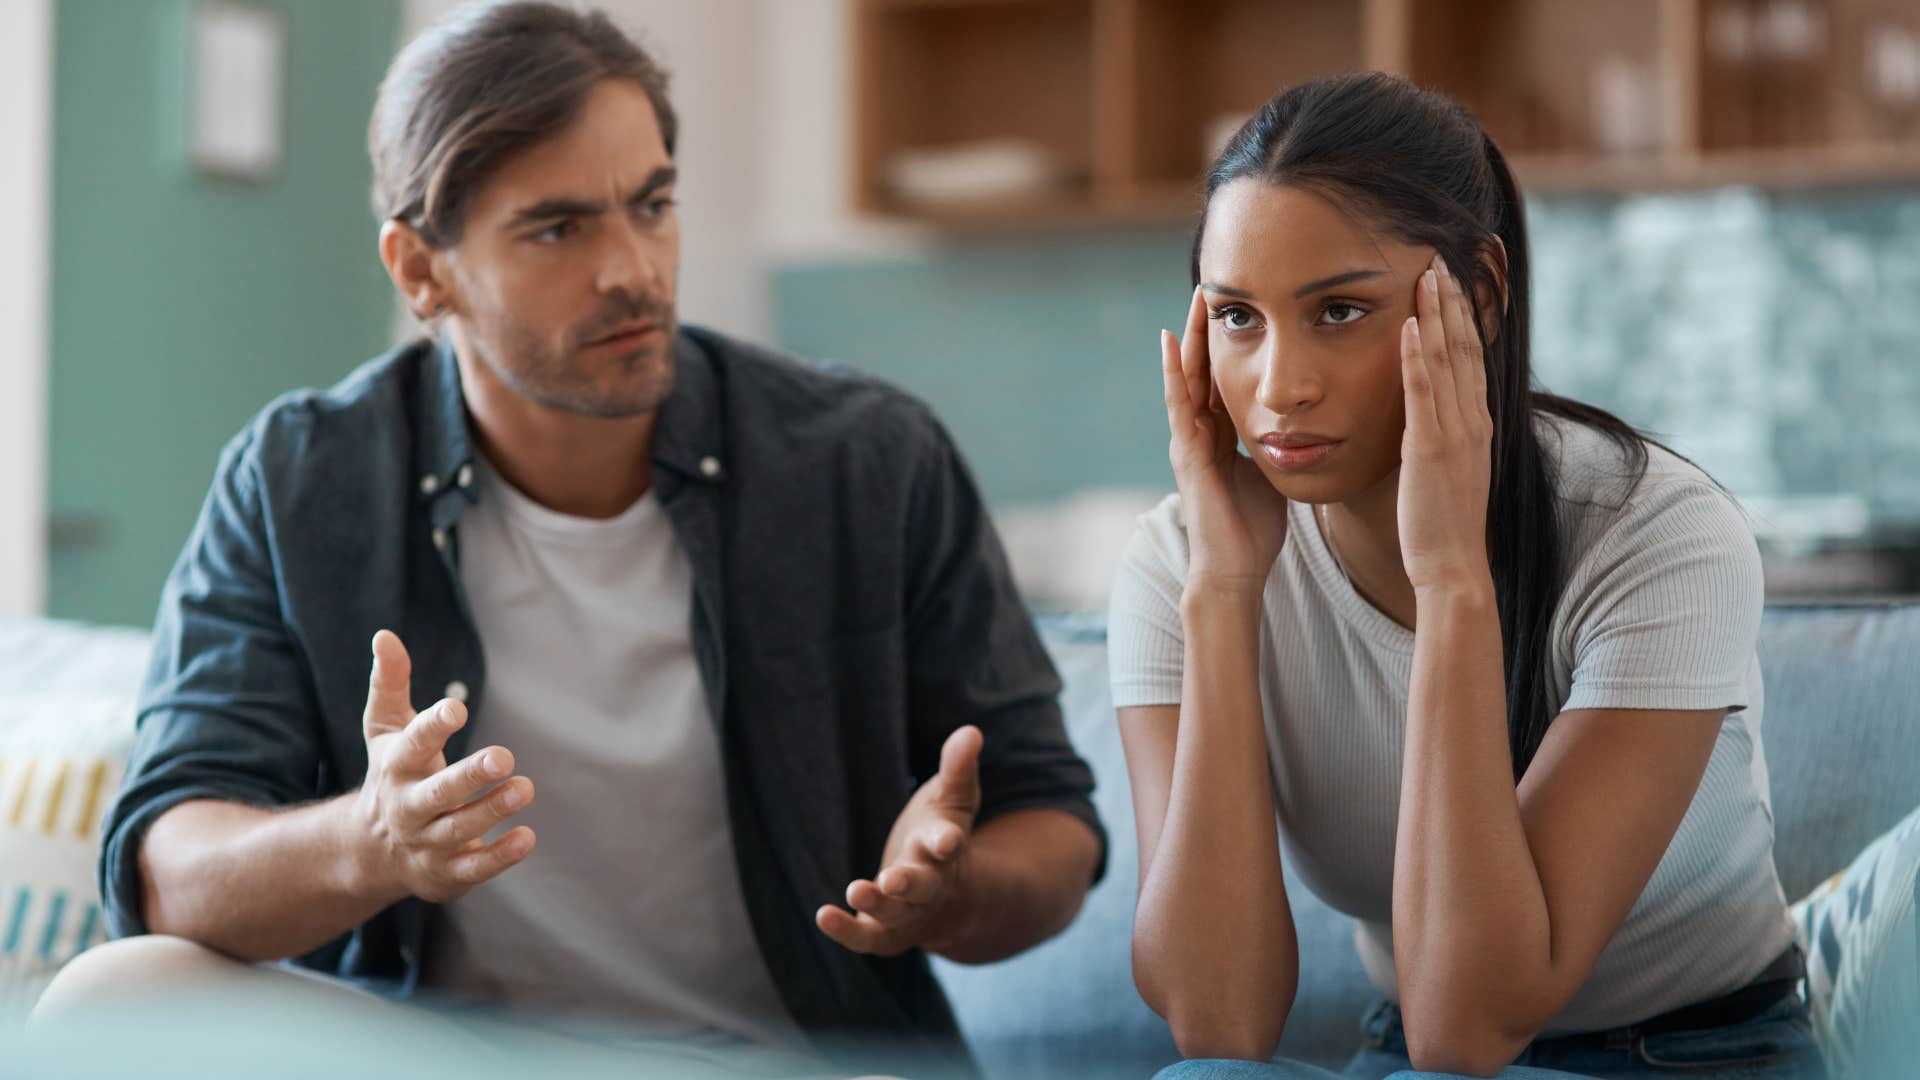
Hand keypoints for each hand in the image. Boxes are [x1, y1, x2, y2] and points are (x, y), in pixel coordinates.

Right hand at [349, 630, 535, 903]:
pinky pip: (473, 868)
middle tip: (504, 756)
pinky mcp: (446, 873)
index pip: (412, 745)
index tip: (457, 708)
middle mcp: (408, 808)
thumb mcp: (386, 729)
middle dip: (469, 777)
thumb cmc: (393, 774)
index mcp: (396, 767)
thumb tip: (385, 635)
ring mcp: (427, 843)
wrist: (371, 851)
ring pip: (459, 830)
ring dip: (492, 810)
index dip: (433, 726)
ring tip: (523, 788)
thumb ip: (390, 683)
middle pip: (437, 794)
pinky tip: (526, 837)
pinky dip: (499, 856)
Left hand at [816, 726, 982, 957]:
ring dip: (877, 903)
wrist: (945, 896)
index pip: (949, 843)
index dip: (947, 841)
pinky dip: (847, 931)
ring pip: (896, 914)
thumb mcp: (951, 799)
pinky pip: (866, 937)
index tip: (946, 839)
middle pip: (924, 886)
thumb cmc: (939, 834)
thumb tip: (971, 731)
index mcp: (946, 849)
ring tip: (855, 889)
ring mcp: (908, 911)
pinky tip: (823, 915)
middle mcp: (930, 884)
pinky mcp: (883, 930)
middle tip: (893, 878)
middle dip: (910, 883)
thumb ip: (958, 768)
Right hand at [1163, 286, 1288, 593]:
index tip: (1241, 307)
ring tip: (1196, 299)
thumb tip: (1309, 427)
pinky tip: (1172, 341)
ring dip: (1191, 337)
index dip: (1229, 343)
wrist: (1235, 569)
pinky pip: (1179, 404)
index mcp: (1222, 437)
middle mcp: (1200, 433)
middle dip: (1207, 329)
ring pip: (1187, 377)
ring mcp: (1189, 441)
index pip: (1223, 379)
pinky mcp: (1187, 453)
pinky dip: (1174, 371)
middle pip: (1202, 369)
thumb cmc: (1254, 530)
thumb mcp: (1273, 474)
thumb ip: (1280, 448)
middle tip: (1213, 286)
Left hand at [1397, 256, 1493, 593]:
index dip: (1464, 316)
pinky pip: (1424, 393)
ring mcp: (1454, 432)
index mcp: (1475, 424)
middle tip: (1442, 256)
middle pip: (1465, 346)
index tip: (1454, 279)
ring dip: (1438, 313)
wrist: (1452, 566)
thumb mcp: (1445, 468)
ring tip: (1428, 272)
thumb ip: (1439, 435)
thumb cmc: (1442, 523)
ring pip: (1448, 360)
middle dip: (1453, 300)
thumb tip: (1425, 415)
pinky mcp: (1429, 448)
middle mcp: (1471, 420)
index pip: (1471, 356)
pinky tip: (1410, 325)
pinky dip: (1418, 357)